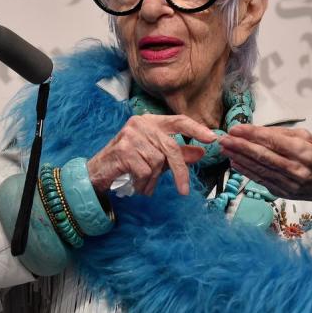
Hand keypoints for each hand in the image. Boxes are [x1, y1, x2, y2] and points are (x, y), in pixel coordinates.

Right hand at [87, 115, 218, 195]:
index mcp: (151, 121)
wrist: (99, 172)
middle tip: (183, 191)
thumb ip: (179, 153)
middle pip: (171, 148)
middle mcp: (141, 123)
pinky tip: (135, 183)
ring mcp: (131, 135)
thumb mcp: (156, 157)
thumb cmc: (130, 162)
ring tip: (143, 182)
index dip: (196, 129)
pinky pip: (145, 171)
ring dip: (152, 179)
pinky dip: (143, 183)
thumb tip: (202, 151)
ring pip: (157, 162)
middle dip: (179, 171)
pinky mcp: (123, 150)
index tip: (212, 139)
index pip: (179, 121)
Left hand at [218, 124, 311, 214]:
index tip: (235, 128)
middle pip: (261, 155)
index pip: (271, 140)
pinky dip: (246, 171)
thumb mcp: (310, 139)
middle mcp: (295, 168)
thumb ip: (285, 134)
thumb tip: (259, 131)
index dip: (251, 134)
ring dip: (238, 158)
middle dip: (239, 146)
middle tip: (223, 139)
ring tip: (225, 149)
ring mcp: (288, 183)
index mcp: (303, 151)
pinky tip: (235, 163)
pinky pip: (260, 180)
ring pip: (258, 168)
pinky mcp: (282, 192)